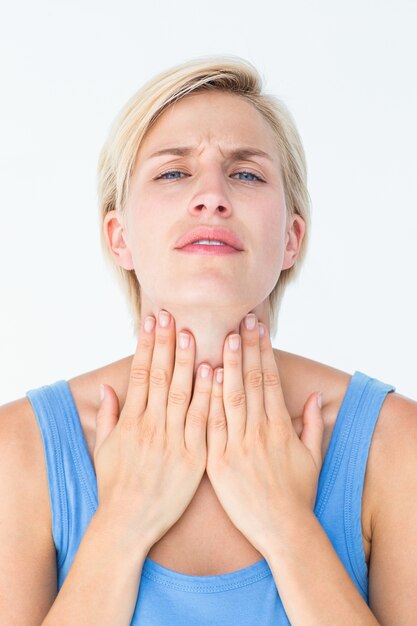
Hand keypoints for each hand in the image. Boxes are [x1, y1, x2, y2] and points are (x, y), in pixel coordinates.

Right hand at [94, 310, 212, 548]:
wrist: (128, 524)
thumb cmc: (115, 487)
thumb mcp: (105, 449)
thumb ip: (109, 416)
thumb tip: (107, 387)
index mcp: (131, 422)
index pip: (140, 374)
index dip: (147, 346)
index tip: (152, 322)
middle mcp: (151, 427)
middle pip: (160, 377)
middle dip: (166, 344)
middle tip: (172, 315)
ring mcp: (172, 441)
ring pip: (181, 393)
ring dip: (187, 361)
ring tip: (192, 333)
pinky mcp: (193, 458)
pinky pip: (202, 422)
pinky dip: (207, 396)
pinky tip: (214, 373)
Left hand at [206, 314, 323, 554]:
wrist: (282, 531)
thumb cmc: (298, 494)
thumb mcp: (312, 457)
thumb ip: (311, 424)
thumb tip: (312, 396)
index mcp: (280, 428)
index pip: (269, 380)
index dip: (263, 351)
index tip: (257, 328)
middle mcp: (259, 432)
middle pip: (250, 382)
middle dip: (245, 349)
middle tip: (238, 320)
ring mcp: (238, 446)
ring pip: (230, 398)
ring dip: (225, 366)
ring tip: (220, 338)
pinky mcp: (219, 463)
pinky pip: (211, 426)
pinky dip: (207, 401)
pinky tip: (202, 378)